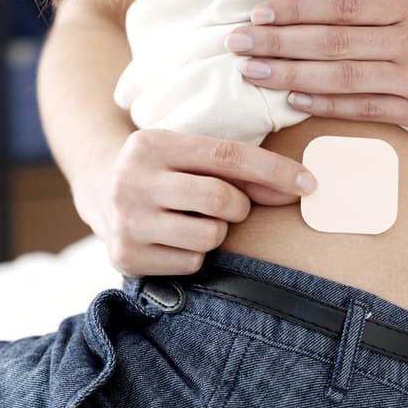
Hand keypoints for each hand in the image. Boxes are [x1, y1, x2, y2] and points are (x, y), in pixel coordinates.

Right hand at [75, 129, 317, 276]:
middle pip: (220, 199)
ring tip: (193, 220)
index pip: (227, 155)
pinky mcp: (126, 257)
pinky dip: (196, 255)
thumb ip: (239, 169)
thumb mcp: (190, 155)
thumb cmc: (165, 170)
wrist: (99, 190)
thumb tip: (300, 187)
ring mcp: (126, 221)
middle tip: (229, 206)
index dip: (273, 171)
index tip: (308, 183)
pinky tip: (175, 239)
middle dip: (239, 206)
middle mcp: (132, 180)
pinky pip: (192, 263)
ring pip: (209, 236)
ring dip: (216, 232)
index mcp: (152, 144)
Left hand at [225, 0, 407, 136]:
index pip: (342, 5)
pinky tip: (293, 101)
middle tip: (237, 44)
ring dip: (291, 76)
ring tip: (252, 73)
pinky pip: (363, 108)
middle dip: (278, 43)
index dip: (297, 10)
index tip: (260, 14)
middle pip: (330, 42)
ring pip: (340, 77)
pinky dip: (326, 105)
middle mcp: (407, 43)